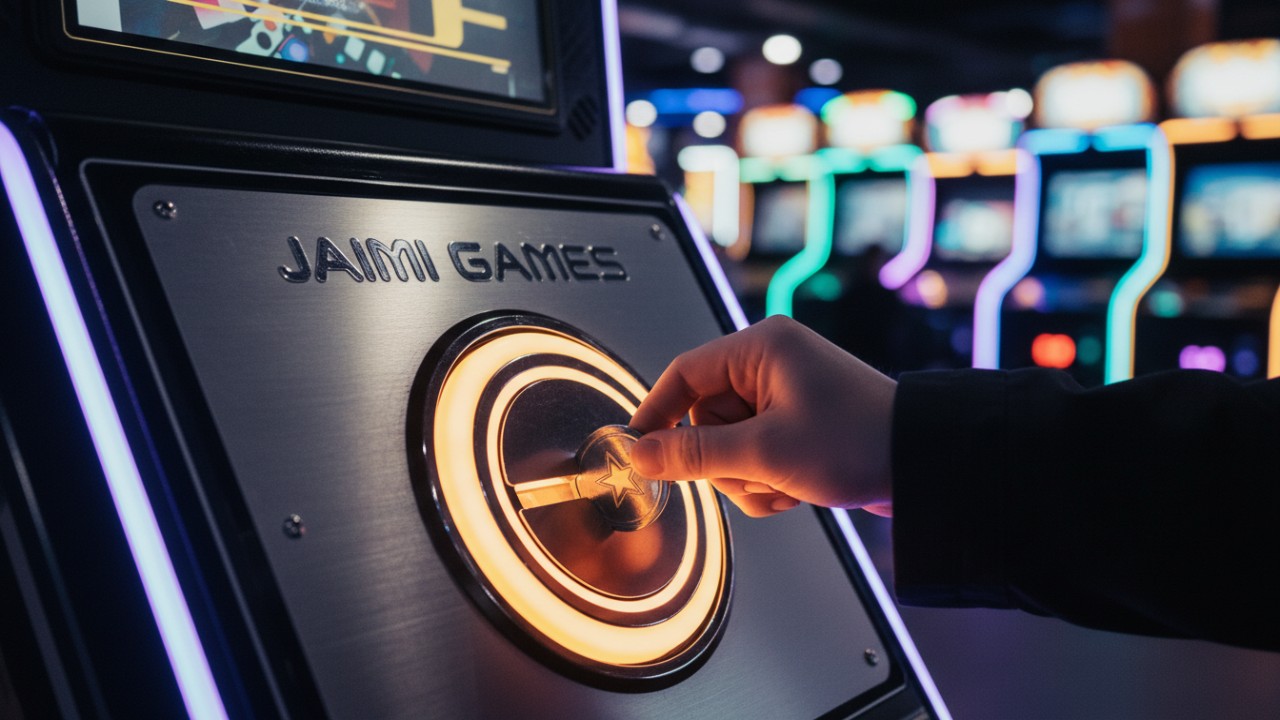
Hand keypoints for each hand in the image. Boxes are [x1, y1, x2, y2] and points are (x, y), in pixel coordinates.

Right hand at [630, 316, 894, 517]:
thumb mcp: (765, 453)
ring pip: (728, 444)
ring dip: (748, 476)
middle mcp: (771, 364)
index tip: (640, 449)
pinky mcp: (798, 424)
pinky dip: (767, 480)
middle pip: (704, 417)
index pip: (683, 374)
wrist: (926, 465)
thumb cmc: (860, 441)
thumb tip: (642, 453)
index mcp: (761, 348)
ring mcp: (785, 395)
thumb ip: (694, 454)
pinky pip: (755, 455)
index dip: (656, 413)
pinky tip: (796, 488)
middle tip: (755, 473)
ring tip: (786, 482)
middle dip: (723, 459)